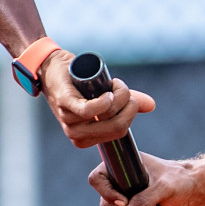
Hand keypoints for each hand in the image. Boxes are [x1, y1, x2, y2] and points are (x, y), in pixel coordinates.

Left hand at [39, 49, 156, 148]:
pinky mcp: (65, 103)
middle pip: (118, 126)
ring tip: (113, 83)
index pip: (121, 131)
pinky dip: (104, 102)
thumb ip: (127, 103)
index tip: (126, 97)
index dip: (130, 112)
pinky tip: (108, 94)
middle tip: (122, 88)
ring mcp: (68, 120)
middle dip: (129, 105)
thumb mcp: (106, 96)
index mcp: (86, 138)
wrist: (53, 67)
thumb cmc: (79, 85)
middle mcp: (76, 133)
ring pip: (108, 115)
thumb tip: (151, 105)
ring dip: (119, 95)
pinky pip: (89, 111)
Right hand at [90, 152, 196, 205]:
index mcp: (119, 169)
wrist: (190, 190)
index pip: (97, 180)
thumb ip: (144, 200)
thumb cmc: (178, 180)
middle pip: (105, 205)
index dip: (107, 194)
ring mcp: (122, 200)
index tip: (126, 202)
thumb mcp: (163, 187)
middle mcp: (117, 184)